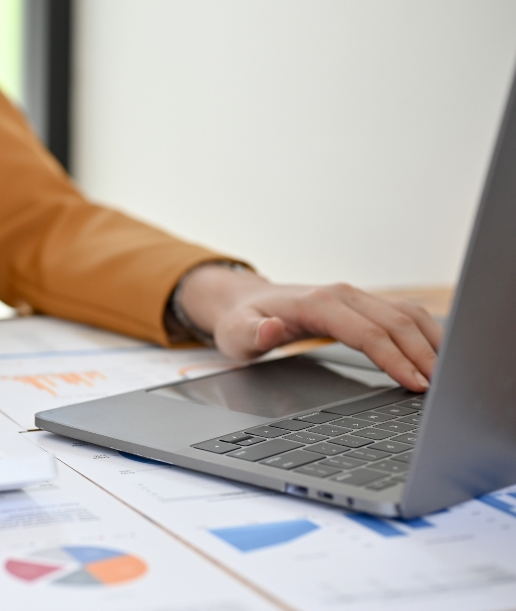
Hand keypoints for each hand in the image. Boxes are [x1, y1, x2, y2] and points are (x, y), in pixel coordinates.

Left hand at [176, 265, 442, 391]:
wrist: (244, 301)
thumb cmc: (242, 321)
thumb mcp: (236, 333)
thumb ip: (253, 334)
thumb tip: (271, 328)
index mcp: (317, 303)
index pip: (368, 332)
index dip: (394, 358)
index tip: (415, 383)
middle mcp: (342, 294)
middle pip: (396, 322)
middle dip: (423, 355)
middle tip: (441, 389)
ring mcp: (356, 297)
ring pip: (407, 314)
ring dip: (431, 342)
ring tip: (448, 376)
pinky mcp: (364, 305)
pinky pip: (403, 314)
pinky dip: (425, 333)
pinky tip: (437, 357)